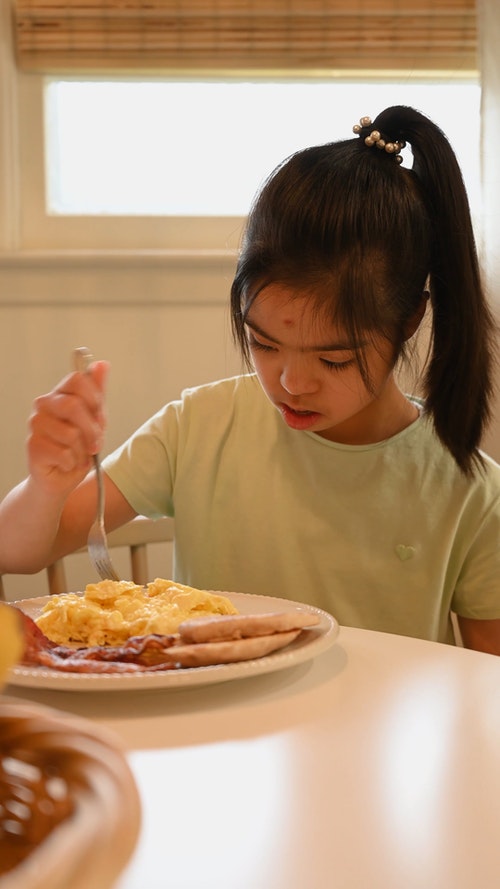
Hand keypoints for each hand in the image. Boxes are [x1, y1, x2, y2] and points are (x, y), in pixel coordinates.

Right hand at [27, 360, 109, 497]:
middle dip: (92, 430)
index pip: (77, 379)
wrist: (61, 478)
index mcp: (60, 394)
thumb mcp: (95, 419)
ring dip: (83, 451)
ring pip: (70, 433)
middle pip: (73, 406)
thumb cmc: (78, 447)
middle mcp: (44, 405)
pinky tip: (67, 463)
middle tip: (95, 444)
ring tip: (79, 455)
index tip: (99, 413)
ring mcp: (36, 424)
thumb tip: (103, 364)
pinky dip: (73, 463)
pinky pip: (63, 453)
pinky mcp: (33, 446)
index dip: (93, 397)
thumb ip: (98, 394)